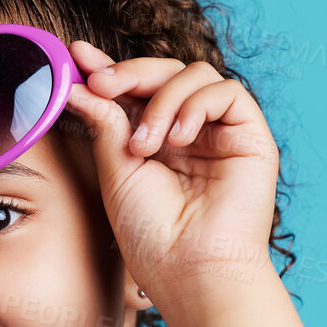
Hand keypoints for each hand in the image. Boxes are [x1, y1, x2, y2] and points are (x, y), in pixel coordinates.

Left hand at [62, 41, 280, 302]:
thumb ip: (105, 123)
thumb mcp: (116, 171)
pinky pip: (227, 91)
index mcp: (155, 142)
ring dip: (160, 101)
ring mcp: (220, 133)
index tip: (76, 55)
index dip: (109, 68)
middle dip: (129, 73)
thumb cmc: (152, 236)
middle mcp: (188, 133)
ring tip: (144, 146)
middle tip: (101, 84)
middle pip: (164, 73)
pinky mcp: (249, 135)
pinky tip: (178, 139)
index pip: (135, 91)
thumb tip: (79, 83)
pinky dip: (196, 105)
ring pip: (193, 74)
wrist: (190, 270)